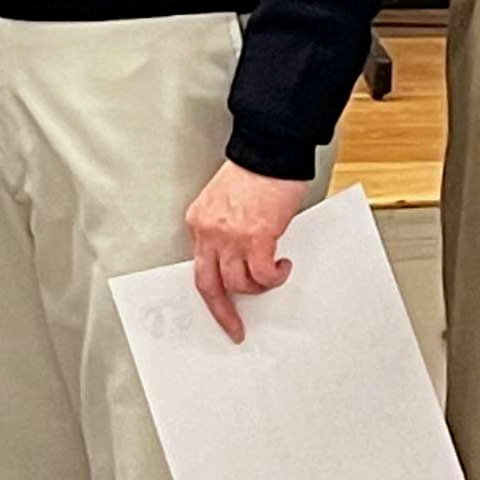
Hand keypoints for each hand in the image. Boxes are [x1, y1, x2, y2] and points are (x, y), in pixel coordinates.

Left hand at [186, 160, 311, 343]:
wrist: (270, 151)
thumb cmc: (254, 171)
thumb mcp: (225, 201)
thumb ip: (224, 229)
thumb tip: (236, 256)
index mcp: (198, 222)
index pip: (198, 266)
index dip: (211, 288)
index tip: (219, 306)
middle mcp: (209, 231)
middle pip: (208, 283)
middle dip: (222, 311)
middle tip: (234, 327)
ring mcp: (231, 236)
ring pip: (237, 283)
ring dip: (258, 287)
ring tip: (272, 274)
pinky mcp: (256, 237)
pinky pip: (262, 274)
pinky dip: (274, 277)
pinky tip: (281, 267)